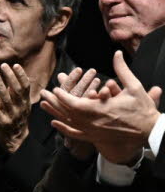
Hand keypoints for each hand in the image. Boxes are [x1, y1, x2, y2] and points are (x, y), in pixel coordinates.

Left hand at [0, 63, 32, 157]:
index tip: (15, 65)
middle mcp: (20, 108)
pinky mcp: (2, 122)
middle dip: (10, 76)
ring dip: (0, 85)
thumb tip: (12, 78)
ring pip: (5, 98)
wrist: (15, 140)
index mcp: (25, 102)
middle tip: (3, 65)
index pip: (25, 86)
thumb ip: (16, 93)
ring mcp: (11, 115)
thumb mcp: (20, 106)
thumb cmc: (16, 119)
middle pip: (16, 90)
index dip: (20, 75)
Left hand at [41, 51, 160, 163]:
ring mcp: (93, 131)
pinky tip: (54, 123)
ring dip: (55, 113)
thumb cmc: (142, 108)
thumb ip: (122, 70)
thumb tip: (116, 54)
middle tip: (43, 94)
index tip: (55, 89)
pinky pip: (75, 134)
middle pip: (67, 112)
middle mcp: (94, 122)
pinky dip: (63, 129)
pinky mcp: (95, 138)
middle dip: (54, 102)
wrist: (149, 130)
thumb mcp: (134, 86)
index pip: (75, 103)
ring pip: (69, 123)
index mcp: (101, 109)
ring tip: (43, 105)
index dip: (63, 96)